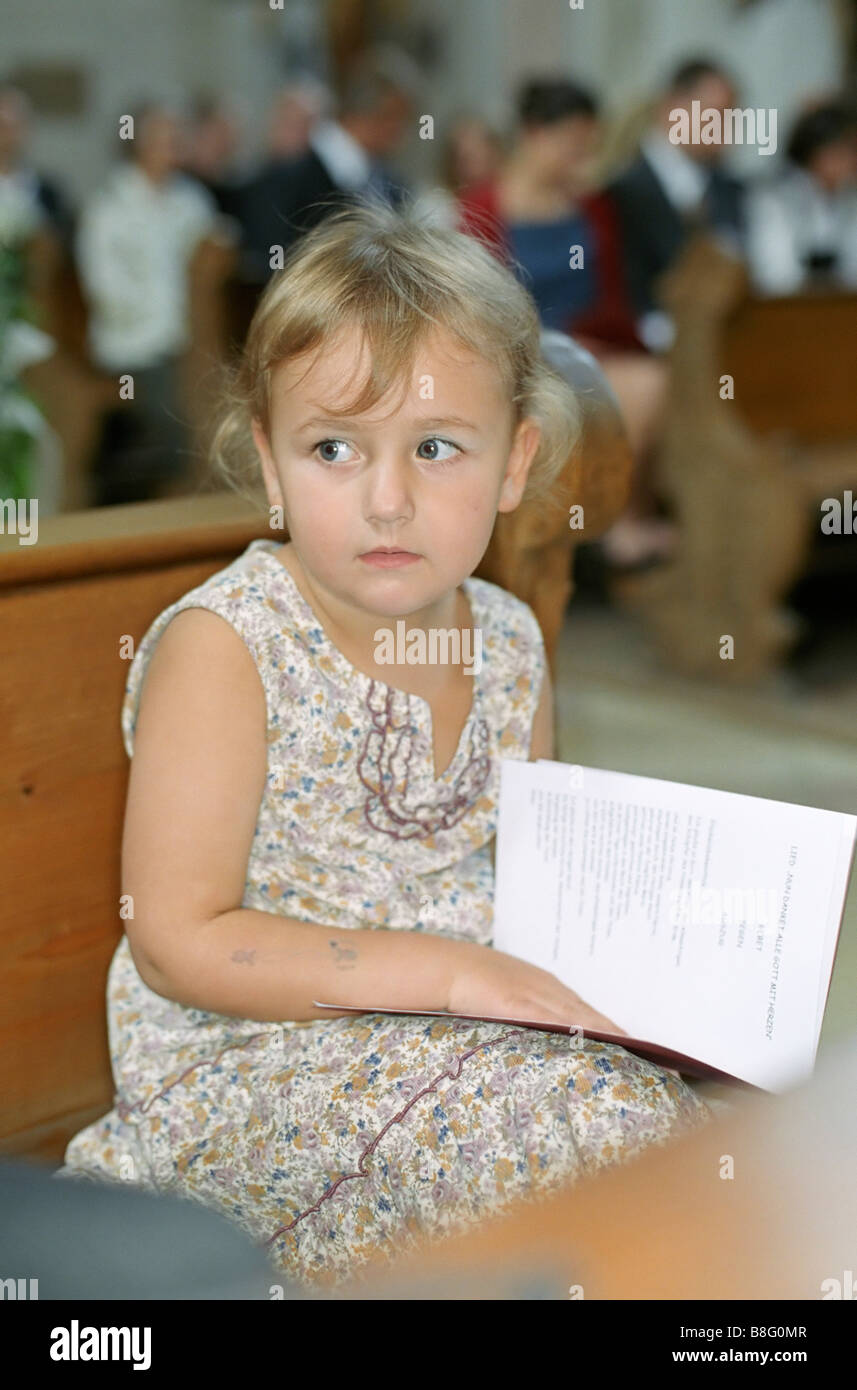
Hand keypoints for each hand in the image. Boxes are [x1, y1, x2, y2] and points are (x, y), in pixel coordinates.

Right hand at [446, 943, 627, 1035]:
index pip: (588, 1013)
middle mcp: (548, 991)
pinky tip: (590, 1038)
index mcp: (549, 988)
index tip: (636, 1044)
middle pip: (590, 1016)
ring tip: (629, 1049)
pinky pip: (550, 1019)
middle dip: (618, 1034)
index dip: (612, 1029)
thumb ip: (532, 1012)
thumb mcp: (511, 995)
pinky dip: (572, 1028)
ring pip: (577, 1017)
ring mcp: (534, 996)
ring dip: (604, 1033)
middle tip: (646, 1051)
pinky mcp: (518, 1003)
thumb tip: (550, 1035)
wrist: (451, 967)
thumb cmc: (477, 981)